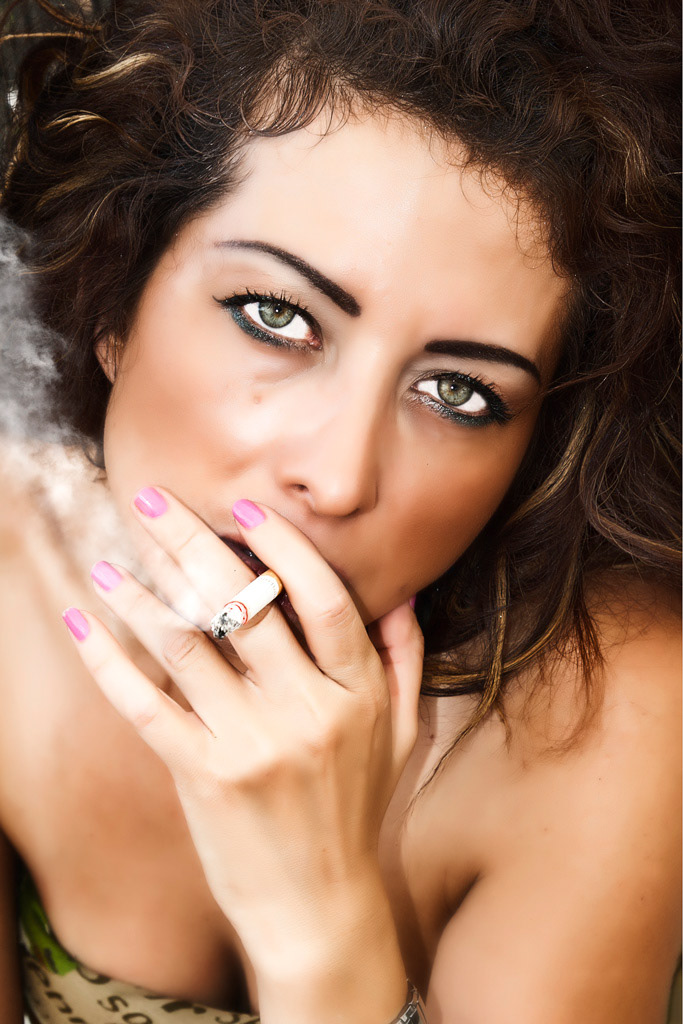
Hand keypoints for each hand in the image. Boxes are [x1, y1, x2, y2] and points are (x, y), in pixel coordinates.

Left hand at [62, 488, 423, 1004]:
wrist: (317, 906)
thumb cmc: (357, 810)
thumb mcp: (401, 733)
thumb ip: (403, 658)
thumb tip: (402, 590)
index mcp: (359, 694)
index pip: (325, 600)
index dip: (283, 546)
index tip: (242, 508)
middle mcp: (309, 712)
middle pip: (247, 605)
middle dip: (193, 543)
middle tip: (154, 500)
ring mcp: (253, 745)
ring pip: (188, 644)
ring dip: (141, 592)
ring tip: (112, 553)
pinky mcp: (204, 777)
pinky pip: (147, 704)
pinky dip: (110, 659)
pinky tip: (84, 620)